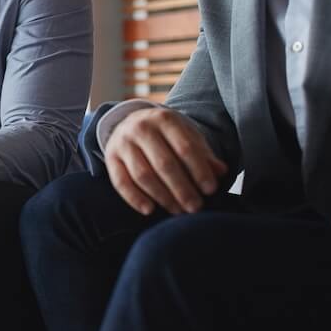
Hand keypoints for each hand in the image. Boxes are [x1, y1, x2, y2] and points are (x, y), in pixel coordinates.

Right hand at [105, 107, 227, 215]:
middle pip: (164, 164)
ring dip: (162, 197)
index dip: (199, 171)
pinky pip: (121, 182)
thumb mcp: (187, 135)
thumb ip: (203, 154)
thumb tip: (221, 172)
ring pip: (143, 175)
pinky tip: (149, 210)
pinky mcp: (110, 157)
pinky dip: (134, 198)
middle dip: (182, 189)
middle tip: (195, 207)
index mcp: (165, 119)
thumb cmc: (166, 134)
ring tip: (178, 211)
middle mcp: (141, 128)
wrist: (131, 122)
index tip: (210, 190)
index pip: (185, 148)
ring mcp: (123, 142)